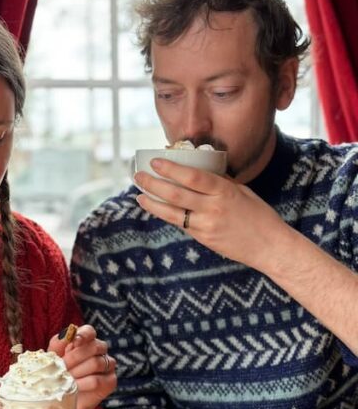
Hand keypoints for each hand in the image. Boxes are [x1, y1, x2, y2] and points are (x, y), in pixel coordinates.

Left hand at [48, 324, 116, 408]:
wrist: (63, 399)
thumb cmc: (58, 374)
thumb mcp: (54, 356)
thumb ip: (59, 343)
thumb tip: (65, 335)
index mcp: (86, 341)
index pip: (89, 331)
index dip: (83, 335)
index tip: (75, 342)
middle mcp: (100, 351)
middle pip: (94, 346)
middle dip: (75, 357)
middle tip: (62, 367)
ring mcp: (107, 365)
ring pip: (96, 363)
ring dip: (78, 371)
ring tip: (65, 378)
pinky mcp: (110, 381)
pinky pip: (98, 380)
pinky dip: (83, 384)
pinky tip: (74, 387)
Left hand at [134, 159, 291, 269]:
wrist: (270, 247)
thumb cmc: (259, 216)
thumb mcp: (243, 192)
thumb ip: (220, 182)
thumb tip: (199, 171)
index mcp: (225, 191)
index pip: (194, 177)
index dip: (172, 169)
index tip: (155, 161)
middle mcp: (213, 208)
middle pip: (177, 194)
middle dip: (154, 184)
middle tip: (138, 175)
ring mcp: (207, 225)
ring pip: (173, 213)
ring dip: (153, 203)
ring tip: (139, 195)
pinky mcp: (203, 239)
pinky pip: (181, 224)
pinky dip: (167, 215)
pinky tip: (156, 208)